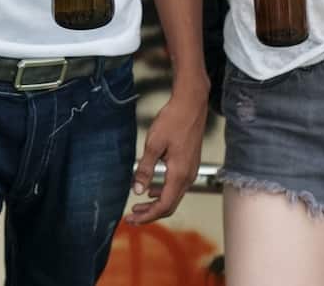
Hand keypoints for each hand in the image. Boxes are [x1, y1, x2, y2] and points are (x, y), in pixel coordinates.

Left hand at [128, 83, 207, 223]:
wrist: (191, 105)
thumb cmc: (173, 121)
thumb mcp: (154, 144)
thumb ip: (145, 169)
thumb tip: (137, 190)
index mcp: (179, 174)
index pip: (164, 205)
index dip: (148, 215)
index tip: (132, 218)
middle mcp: (188, 176)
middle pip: (170, 205)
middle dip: (150, 214)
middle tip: (132, 217)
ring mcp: (190, 171)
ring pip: (174, 196)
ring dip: (156, 204)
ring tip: (138, 206)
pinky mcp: (189, 164)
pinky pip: (177, 186)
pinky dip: (163, 192)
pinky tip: (152, 189)